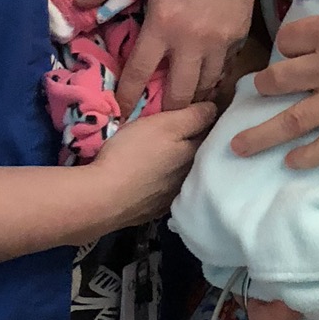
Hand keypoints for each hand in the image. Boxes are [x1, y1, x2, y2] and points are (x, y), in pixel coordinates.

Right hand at [73, 103, 215, 239]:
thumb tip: (215, 109)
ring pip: (179, 174)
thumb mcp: (164, 124)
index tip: (200, 110)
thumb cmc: (133, 153)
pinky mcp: (152, 210)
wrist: (102, 197)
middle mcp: (187, 179)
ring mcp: (170, 197)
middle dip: (192, 143)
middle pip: (196, 155)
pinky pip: (162, 191)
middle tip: (180, 129)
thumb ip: (193, 117)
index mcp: (193, 155)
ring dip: (175, 164)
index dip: (205, 119)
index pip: (210, 133)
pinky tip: (150, 177)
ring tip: (164, 153)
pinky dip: (160, 182)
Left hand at [75, 0, 268, 113]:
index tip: (121, 112)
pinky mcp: (239, 35)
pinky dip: (213, 77)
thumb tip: (78, 5)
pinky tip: (205, 78)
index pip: (140, 73)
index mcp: (163, 23)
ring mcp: (220, 41)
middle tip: (155, 116)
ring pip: (207, 86)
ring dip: (192, 97)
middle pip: (180, 93)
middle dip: (166, 110)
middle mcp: (193, 41)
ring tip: (181, 103)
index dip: (127, 97)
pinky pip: (225, 68)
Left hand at [229, 0, 318, 168]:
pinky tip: (291, 163)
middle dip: (263, 85)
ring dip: (262, 134)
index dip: (287, 43)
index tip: (291, 47)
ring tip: (238, 146)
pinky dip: (309, 155)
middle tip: (254, 91)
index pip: (289, 40)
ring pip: (293, 120)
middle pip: (279, 80)